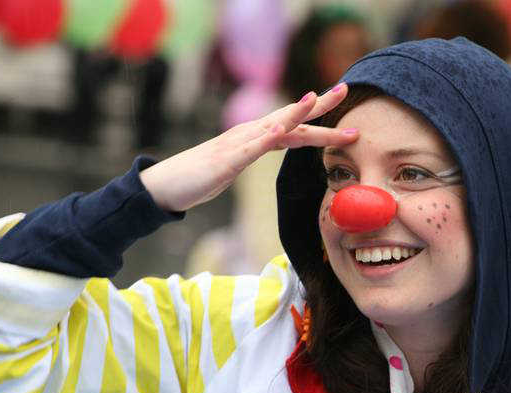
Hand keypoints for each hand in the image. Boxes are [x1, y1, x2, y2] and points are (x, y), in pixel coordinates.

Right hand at [140, 84, 357, 211]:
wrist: (165, 186)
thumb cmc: (201, 177)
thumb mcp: (237, 163)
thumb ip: (256, 151)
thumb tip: (274, 144)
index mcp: (255, 137)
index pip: (294, 123)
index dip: (319, 112)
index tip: (343, 100)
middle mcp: (249, 134)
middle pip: (290, 117)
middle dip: (319, 105)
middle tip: (345, 89)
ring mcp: (237, 146)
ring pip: (271, 126)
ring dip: (294, 113)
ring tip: (315, 98)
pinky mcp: (225, 161)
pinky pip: (248, 149)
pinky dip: (264, 139)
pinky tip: (278, 131)